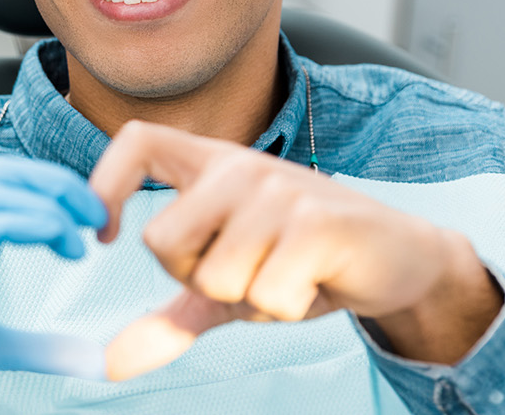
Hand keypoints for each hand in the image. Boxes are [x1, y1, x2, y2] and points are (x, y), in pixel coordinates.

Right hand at [0, 156, 109, 414]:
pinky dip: (27, 222)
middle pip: (12, 171)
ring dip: (50, 200)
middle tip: (100, 221)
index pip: (20, 186)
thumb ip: (46, 349)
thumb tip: (98, 363)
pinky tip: (60, 243)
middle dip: (63, 184)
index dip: (64, 193)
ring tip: (81, 239)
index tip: (99, 230)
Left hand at [89, 121, 502, 379]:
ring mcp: (280, 191)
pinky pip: (264, 295)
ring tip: (287, 276)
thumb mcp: (232, 285)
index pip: (137, 141)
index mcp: (213, 165)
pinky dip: (285, 308)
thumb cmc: (306, 261)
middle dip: (195, 281)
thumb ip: (172, 316)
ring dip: (249, 300)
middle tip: (245, 275)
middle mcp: (241, 167)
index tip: (105, 235)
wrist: (401, 258)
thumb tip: (111, 363)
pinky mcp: (318, 223)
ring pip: (214, 278)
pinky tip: (314, 282)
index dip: (104, 184)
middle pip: (161, 240)